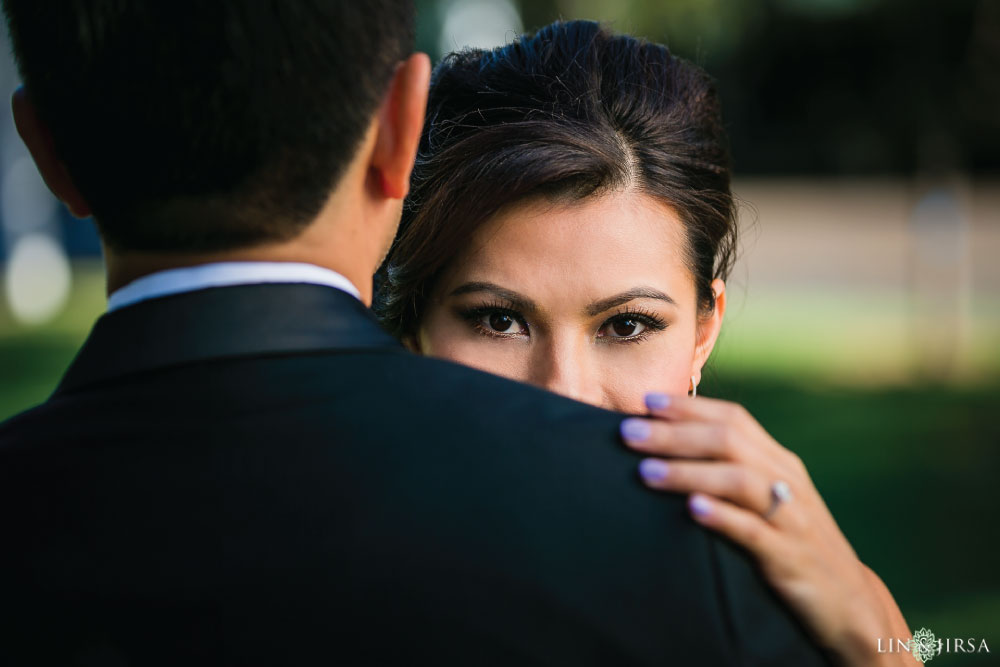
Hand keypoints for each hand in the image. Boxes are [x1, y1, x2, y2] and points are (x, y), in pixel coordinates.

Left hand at [620, 393, 915, 666]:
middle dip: (675, 434)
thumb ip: (730, 471)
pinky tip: (692, 510)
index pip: (734, 419)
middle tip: (628, 432)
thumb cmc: (790, 542)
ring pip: (740, 481)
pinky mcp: (790, 557)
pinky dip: (723, 517)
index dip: (689, 407)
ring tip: (645, 472)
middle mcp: (786, 480)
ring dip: (689, 473)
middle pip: (729, 442)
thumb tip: (669, 447)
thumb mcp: (766, 499)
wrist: (848, 601)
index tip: (645, 401)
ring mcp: (791, 518)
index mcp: (778, 461)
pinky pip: (756, 532)